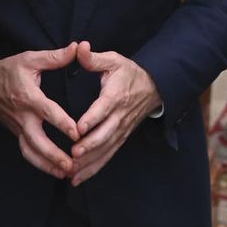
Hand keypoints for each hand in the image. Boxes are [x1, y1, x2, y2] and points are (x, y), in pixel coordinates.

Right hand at [0, 44, 81, 178]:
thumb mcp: (31, 59)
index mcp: (29, 97)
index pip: (47, 112)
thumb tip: (78, 47)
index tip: (77, 133)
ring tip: (66, 172)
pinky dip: (40, 164)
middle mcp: (23, 116)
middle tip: (72, 163)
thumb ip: (55, 57)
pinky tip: (55, 171)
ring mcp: (18, 128)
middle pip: (37, 140)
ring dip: (48, 164)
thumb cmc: (10, 70)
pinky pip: (27, 152)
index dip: (62, 123)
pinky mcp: (16, 134)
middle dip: (54, 154)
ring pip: (31, 151)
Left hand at [69, 41, 160, 186]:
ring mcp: (121, 130)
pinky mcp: (121, 138)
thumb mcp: (113, 60)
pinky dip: (94, 168)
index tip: (78, 128)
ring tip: (72, 173)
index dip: (92, 119)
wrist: (155, 87)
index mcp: (116, 96)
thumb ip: (93, 58)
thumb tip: (79, 47)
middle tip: (73, 155)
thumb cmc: (129, 73)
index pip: (103, 109)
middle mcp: (119, 116)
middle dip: (89, 146)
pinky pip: (108, 156)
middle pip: (105, 134)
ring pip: (106, 149)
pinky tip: (78, 179)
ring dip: (89, 162)